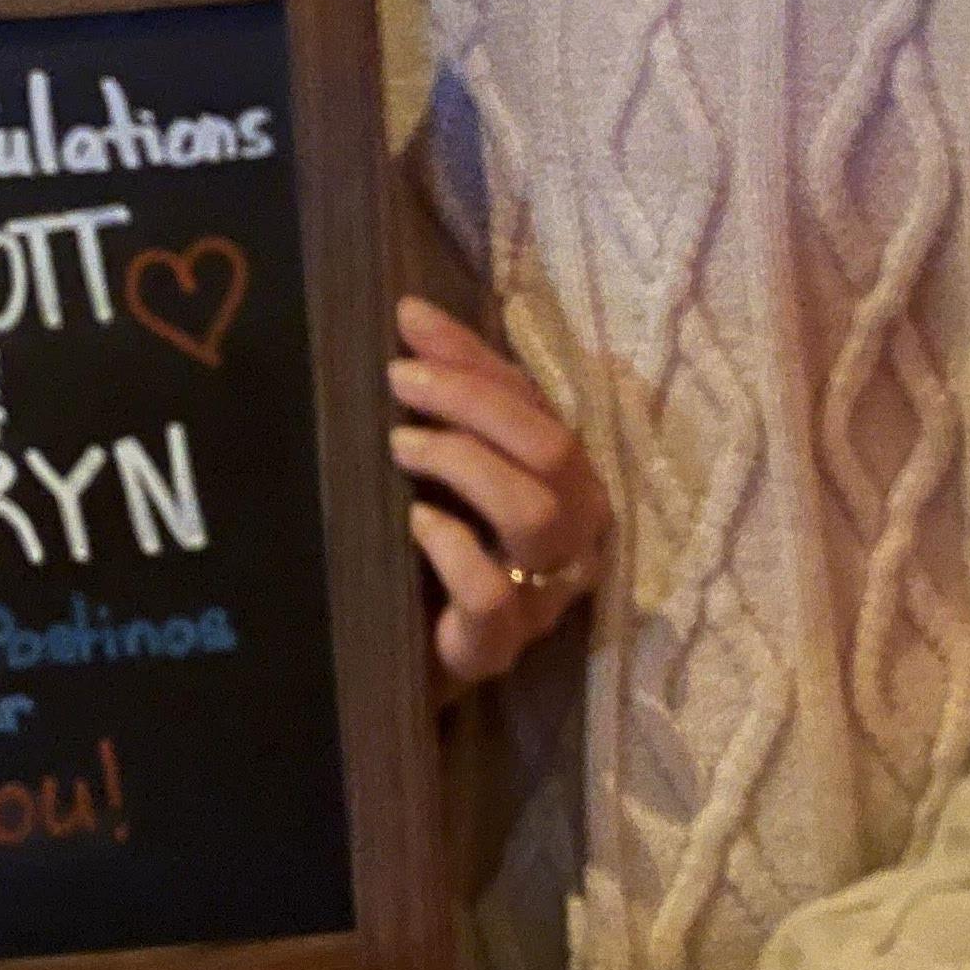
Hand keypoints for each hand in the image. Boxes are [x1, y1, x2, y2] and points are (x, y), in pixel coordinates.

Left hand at [388, 298, 607, 687]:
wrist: (396, 658)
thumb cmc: (430, 546)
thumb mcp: (441, 461)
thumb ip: (445, 394)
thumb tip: (411, 311)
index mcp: (565, 481)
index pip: (538, 404)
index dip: (476, 358)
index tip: (407, 325)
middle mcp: (572, 537)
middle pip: (553, 450)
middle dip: (474, 401)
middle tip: (400, 381)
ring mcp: (541, 597)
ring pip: (537, 514)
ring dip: (465, 462)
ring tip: (402, 446)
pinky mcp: (497, 650)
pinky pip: (494, 596)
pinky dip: (454, 548)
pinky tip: (417, 524)